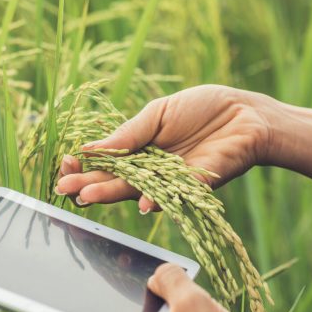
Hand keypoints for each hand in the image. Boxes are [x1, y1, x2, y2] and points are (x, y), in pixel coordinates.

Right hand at [55, 85, 276, 211]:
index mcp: (139, 150)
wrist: (246, 114)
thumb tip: (89, 148)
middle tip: (64, 188)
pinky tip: (142, 203)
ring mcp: (172, 182)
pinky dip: (159, 200)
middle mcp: (152, 171)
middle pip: (115, 181)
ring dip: (113, 194)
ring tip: (88, 196)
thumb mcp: (158, 114)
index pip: (105, 162)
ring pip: (138, 191)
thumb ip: (128, 133)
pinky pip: (175, 196)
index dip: (84, 165)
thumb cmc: (203, 108)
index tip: (66, 164)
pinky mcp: (196, 187)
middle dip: (88, 184)